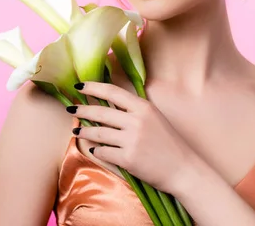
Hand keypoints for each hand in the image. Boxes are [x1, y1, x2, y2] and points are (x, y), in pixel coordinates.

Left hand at [68, 81, 196, 194]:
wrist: (183, 169)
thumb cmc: (169, 143)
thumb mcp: (155, 119)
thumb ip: (134, 111)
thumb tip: (107, 105)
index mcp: (144, 108)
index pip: (113, 92)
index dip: (93, 87)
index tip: (79, 85)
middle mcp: (137, 121)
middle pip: (101, 112)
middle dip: (82, 109)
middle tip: (71, 109)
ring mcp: (132, 140)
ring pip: (98, 132)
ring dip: (85, 131)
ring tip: (77, 131)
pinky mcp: (128, 159)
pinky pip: (103, 152)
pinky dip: (97, 150)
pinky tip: (94, 149)